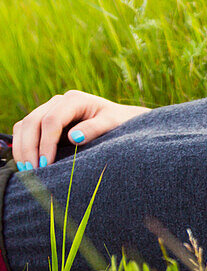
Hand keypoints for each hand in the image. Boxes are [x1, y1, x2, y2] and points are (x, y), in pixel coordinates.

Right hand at [10, 90, 147, 170]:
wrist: (121, 120)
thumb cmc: (119, 122)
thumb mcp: (112, 124)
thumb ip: (94, 129)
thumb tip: (73, 137)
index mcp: (74, 100)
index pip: (51, 120)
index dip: (46, 143)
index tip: (47, 163)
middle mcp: (58, 102)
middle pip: (32, 122)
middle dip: (29, 147)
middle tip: (32, 171)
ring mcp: (49, 109)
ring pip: (25, 125)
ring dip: (22, 147)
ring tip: (27, 169)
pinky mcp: (45, 120)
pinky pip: (26, 130)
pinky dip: (22, 145)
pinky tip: (27, 162)